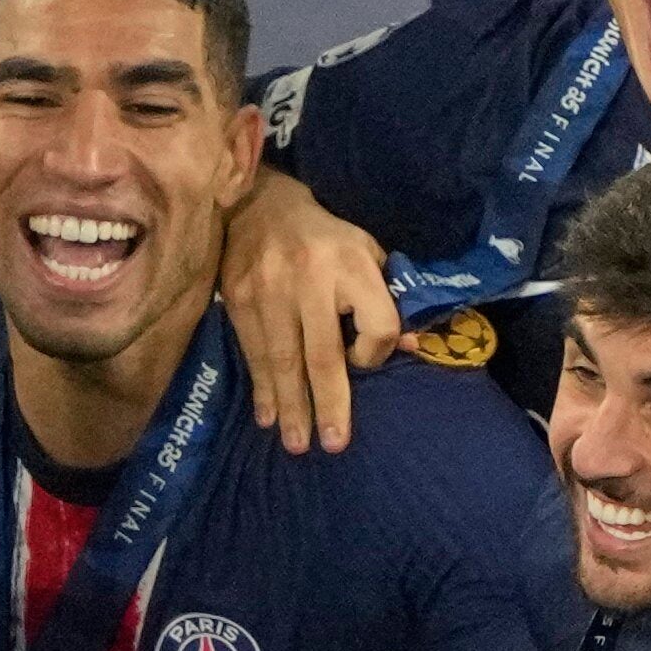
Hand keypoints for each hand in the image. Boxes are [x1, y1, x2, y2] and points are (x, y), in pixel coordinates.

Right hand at [215, 170, 399, 454]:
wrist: (259, 206)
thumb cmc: (324, 239)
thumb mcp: (366, 255)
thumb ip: (388, 298)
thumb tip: (411, 346)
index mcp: (352, 264)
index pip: (377, 323)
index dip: (374, 353)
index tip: (365, 363)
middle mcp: (311, 278)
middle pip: (323, 354)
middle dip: (329, 403)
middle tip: (334, 444)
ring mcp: (270, 290)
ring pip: (284, 360)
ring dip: (291, 407)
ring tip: (297, 444)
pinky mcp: (239, 299)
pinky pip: (254, 353)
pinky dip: (262, 388)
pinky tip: (266, 417)